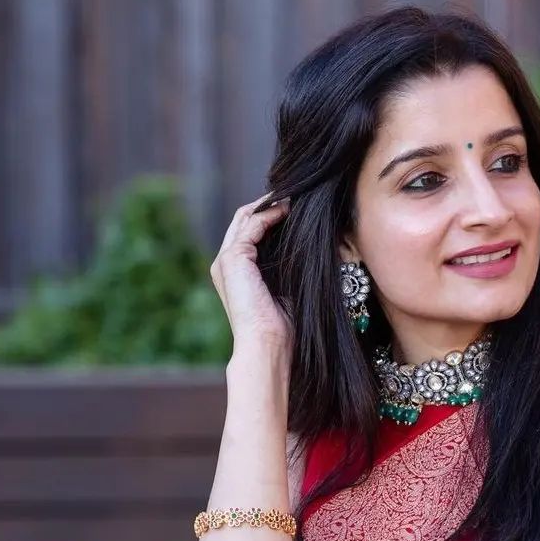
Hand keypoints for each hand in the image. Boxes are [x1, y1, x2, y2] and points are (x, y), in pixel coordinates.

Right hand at [210, 190, 293, 355]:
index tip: (295, 208)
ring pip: (246, 217)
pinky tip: (287, 211)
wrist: (268, 345)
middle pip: (244, 219)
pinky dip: (269, 214)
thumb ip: (289, 267)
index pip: (250, 232)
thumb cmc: (282, 327)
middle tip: (294, 194)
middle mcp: (226, 263)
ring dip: (269, 204)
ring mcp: (226, 260)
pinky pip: (251, 225)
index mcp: (237, 272)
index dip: (270, 216)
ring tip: (293, 197)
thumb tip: (314, 246)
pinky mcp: (233, 259)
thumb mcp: (287, 289)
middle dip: (268, 204)